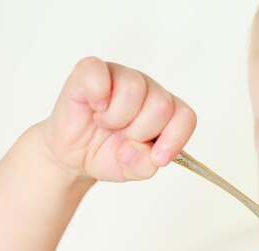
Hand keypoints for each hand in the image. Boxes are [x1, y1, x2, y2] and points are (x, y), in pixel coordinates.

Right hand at [41, 56, 196, 181]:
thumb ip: (142, 166)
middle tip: (121, 137)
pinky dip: (97, 95)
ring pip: (134, 89)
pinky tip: (94, 108)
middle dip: (139, 132)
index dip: (174, 138)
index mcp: (166, 113)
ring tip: (106, 125)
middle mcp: (148, 90)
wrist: (73, 155)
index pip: (185, 116)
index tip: (158, 158)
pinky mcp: (91, 71)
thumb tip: (131, 150)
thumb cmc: (107, 155)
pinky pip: (98, 73)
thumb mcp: (131, 170)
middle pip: (161, 106)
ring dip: (117, 118)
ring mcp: (121, 76)